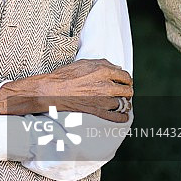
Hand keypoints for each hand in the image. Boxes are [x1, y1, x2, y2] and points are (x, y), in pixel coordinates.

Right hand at [0, 59, 132, 122]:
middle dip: (126, 90)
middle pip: (127, 90)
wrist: (53, 90)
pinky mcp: (98, 112)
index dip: (126, 79)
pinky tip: (123, 115)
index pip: (125, 76)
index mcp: (104, 72)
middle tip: (123, 91)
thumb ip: (103, 63)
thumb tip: (116, 68)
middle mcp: (106, 86)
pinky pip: (117, 117)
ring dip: (123, 103)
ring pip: (123, 104)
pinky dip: (122, 117)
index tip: (124, 81)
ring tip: (119, 102)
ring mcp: (103, 101)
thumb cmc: (66, 75)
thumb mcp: (85, 62)